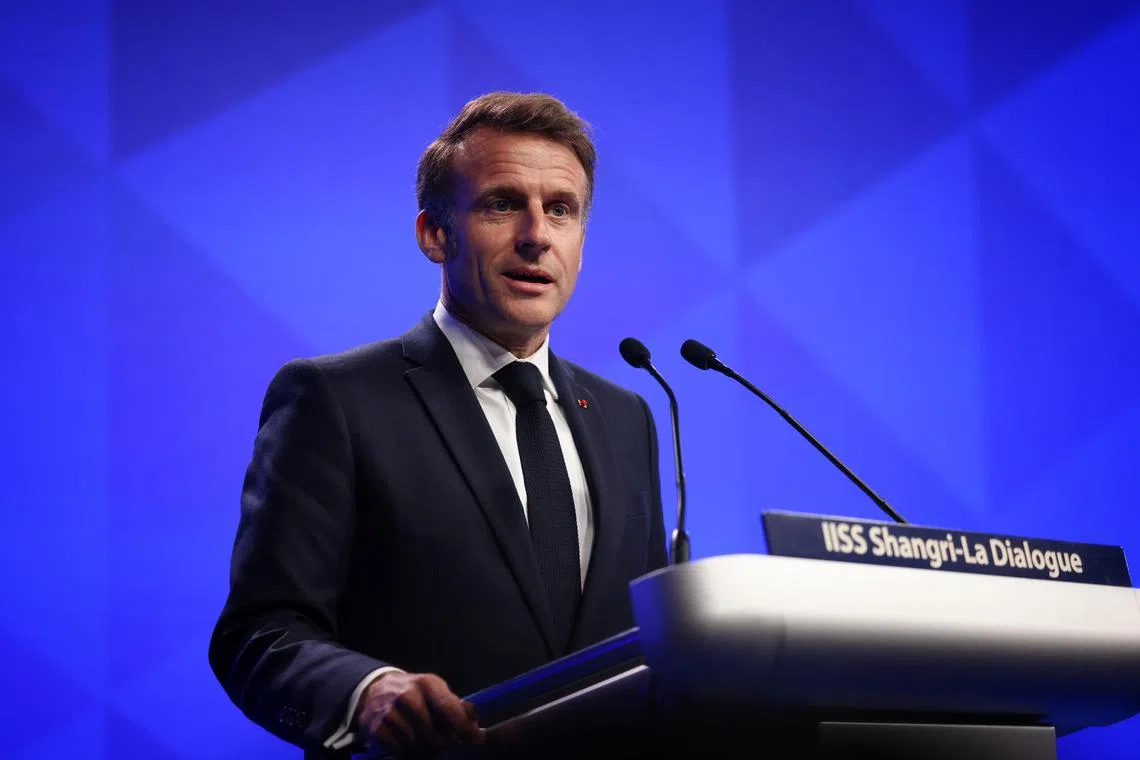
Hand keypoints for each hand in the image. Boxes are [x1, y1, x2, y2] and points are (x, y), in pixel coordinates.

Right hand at [356, 671, 483, 756]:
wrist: (376, 690)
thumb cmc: (415, 693)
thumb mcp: (436, 690)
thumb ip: (456, 706)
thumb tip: (475, 724)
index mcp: (427, 683)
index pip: (449, 709)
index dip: (464, 729)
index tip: (475, 742)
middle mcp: (407, 695)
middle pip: (433, 735)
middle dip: (443, 745)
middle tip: (446, 746)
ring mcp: (389, 712)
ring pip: (417, 746)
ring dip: (426, 751)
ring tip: (428, 744)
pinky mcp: (376, 728)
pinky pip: (400, 752)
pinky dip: (408, 753)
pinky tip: (410, 744)